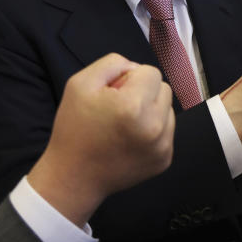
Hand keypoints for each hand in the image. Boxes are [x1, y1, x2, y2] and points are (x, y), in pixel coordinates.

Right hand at [27, 54, 174, 226]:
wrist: (73, 177)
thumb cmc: (74, 129)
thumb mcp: (80, 83)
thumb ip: (112, 64)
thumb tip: (135, 68)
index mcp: (133, 105)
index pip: (151, 72)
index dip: (130, 78)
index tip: (113, 93)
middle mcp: (154, 126)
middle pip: (164, 89)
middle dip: (145, 92)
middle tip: (119, 108)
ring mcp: (163, 146)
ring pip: (168, 109)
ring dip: (152, 110)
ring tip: (126, 124)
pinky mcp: (165, 159)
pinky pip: (168, 131)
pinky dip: (154, 130)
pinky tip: (132, 139)